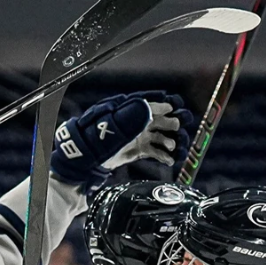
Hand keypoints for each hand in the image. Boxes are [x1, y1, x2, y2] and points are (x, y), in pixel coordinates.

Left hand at [51, 91, 195, 187]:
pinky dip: (165, 155)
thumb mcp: (115, 124)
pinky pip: (156, 151)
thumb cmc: (98, 138)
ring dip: (171, 141)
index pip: (153, 104)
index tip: (176, 107)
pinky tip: (171, 160)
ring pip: (162, 136)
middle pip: (162, 120)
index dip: (166, 104)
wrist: (87, 159)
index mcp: (132, 111)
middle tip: (178, 127)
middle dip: (173, 123)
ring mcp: (139, 137)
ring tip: (174, 148)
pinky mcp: (138, 151)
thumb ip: (132, 116)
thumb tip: (151, 108)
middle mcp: (138, 123)